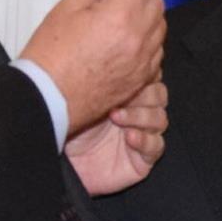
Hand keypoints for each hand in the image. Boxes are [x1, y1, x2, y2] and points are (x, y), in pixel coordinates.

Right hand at [21, 0, 164, 133]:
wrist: (49, 98)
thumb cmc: (51, 53)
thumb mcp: (68, 6)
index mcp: (120, 15)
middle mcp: (139, 37)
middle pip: (157, 1)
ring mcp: (143, 60)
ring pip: (160, 26)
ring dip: (145, 17)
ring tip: (120, 21)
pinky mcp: (142, 78)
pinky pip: (156, 51)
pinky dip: (146, 41)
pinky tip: (124, 43)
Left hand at [67, 80, 167, 194]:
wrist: (62, 157)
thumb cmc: (67, 125)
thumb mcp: (84, 96)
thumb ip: (106, 79)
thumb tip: (120, 61)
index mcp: (126, 92)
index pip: (150, 76)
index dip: (143, 75)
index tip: (125, 76)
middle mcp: (136, 111)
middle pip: (159, 95)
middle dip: (143, 95)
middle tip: (119, 99)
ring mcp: (141, 134)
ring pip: (159, 119)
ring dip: (140, 116)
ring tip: (117, 118)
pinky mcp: (143, 159)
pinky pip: (156, 146)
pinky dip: (145, 140)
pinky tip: (129, 137)